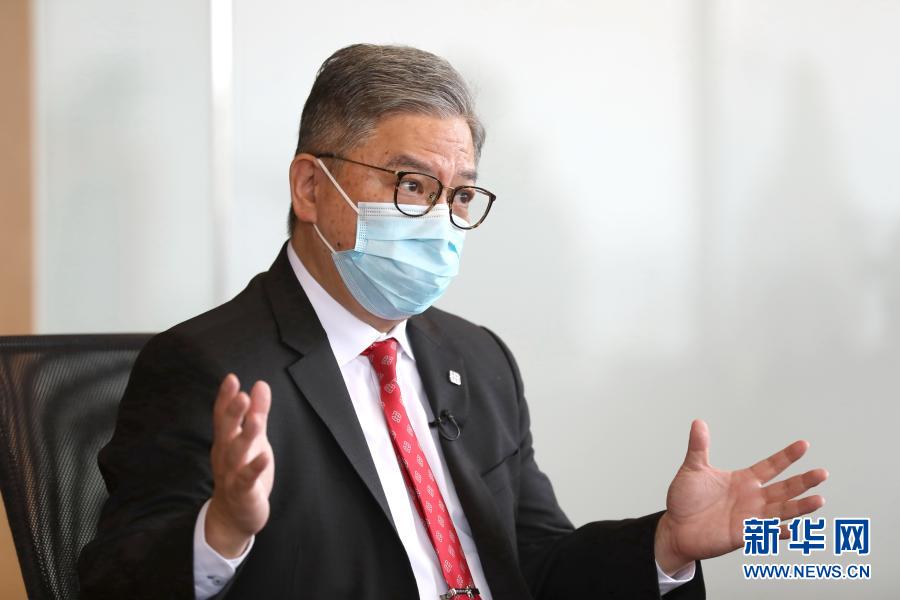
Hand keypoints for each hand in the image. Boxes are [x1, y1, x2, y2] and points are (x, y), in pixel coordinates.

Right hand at [206, 374, 274, 557]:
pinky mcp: (243, 492)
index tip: (231, 378)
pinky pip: (247, 479)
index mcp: (226, 440)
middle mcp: (225, 455)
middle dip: (232, 413)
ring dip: (244, 437)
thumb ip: (257, 413)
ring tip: (254, 420)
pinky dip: (255, 468)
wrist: (234, 516)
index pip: (222, 415)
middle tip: (241, 395)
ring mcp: (232, 474)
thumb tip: (260, 384)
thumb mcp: (253, 439)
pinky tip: (265, 458)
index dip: (226, 398)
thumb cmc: (243, 471)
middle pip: (226, 431)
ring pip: (236, 453)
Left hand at [654, 419, 827, 574]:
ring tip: (819, 500)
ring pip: (781, 511)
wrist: (675, 527)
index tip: (804, 444)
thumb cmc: (685, 499)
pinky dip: (779, 532)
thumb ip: (699, 447)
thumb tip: (698, 422)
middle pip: (784, 488)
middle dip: (803, 481)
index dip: (787, 456)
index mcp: (744, 481)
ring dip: (800, 507)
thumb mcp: (693, 469)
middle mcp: (752, 498)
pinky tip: (792, 530)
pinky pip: (766, 533)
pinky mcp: (743, 535)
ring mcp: (750, 517)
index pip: (771, 466)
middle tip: (822, 473)